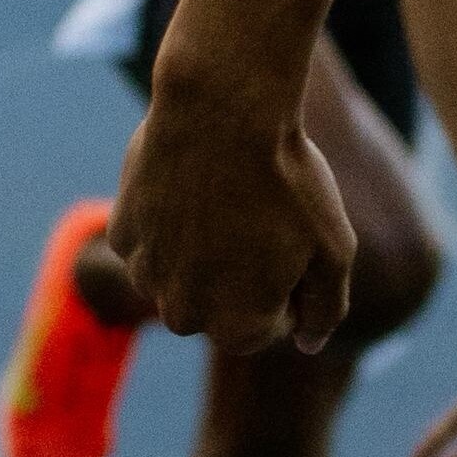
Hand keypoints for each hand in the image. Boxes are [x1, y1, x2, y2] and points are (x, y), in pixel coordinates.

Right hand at [107, 73, 355, 354]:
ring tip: (229, 196)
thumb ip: (326, 310)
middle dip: (247, 271)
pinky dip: (173, 218)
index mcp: (237, 330)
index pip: (274, 322)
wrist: (224, 111)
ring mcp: (146, 276)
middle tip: (262, 215)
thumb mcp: (334, 250)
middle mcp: (183, 316)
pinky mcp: (122, 233)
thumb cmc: (289, 182)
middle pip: (226, 302)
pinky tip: (193, 182)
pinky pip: (156, 239)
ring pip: (187, 272)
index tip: (296, 235)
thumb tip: (310, 345)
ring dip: (207, 247)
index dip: (294, 277)